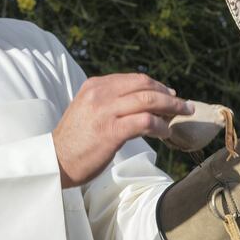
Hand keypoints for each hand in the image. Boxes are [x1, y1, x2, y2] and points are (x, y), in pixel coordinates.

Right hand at [52, 73, 193, 187]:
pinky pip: (145, 122)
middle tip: (183, 105)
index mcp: (94, 86)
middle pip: (144, 86)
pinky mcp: (111, 131)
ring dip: (171, 108)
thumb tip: (140, 103)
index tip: (168, 94)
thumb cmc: (74, 140)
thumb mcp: (88, 109)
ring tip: (182, 115)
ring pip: (148, 101)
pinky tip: (165, 132)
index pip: (134, 79)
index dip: (156, 86)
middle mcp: (99, 94)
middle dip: (168, 95)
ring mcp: (105, 111)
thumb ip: (109, 101)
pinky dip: (160, 126)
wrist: (55, 160)